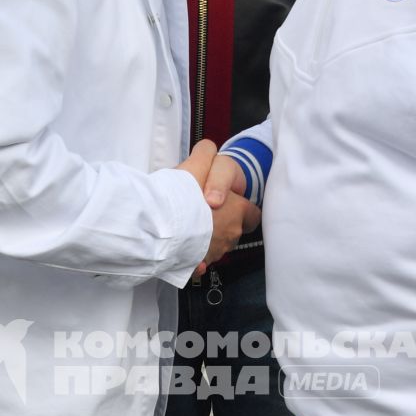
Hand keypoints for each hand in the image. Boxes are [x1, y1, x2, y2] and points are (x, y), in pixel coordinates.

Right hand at [176, 139, 260, 271]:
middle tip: (202, 214)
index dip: (242, 208)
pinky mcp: (199, 266)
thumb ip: (204, 153)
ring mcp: (216, 252)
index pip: (252, 214)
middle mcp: (231, 234)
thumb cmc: (182, 197)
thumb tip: (207, 148)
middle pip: (233, 230)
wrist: (162, 229)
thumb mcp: (195, 164)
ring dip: (207, 240)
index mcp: (237, 211)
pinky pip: (200, 262)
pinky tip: (182, 251)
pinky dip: (194, 258)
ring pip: (216, 246)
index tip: (229, 205)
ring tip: (188, 230)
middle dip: (222, 224)